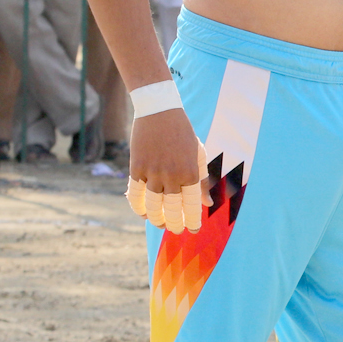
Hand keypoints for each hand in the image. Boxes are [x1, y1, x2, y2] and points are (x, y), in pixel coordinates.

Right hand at [126, 107, 209, 231]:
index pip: (191, 206)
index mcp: (190, 172)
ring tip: (160, 223)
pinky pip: (135, 195)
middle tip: (176, 230)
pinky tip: (143, 213)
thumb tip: (207, 204)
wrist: (160, 111)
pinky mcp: (137, 168)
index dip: (192, 221)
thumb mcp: (198, 154)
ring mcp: (152, 173)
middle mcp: (171, 175)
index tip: (194, 229)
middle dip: (174, 225)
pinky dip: (138, 207)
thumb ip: (202, 180)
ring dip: (156, 220)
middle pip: (171, 211)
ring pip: (152, 207)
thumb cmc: (183, 133)